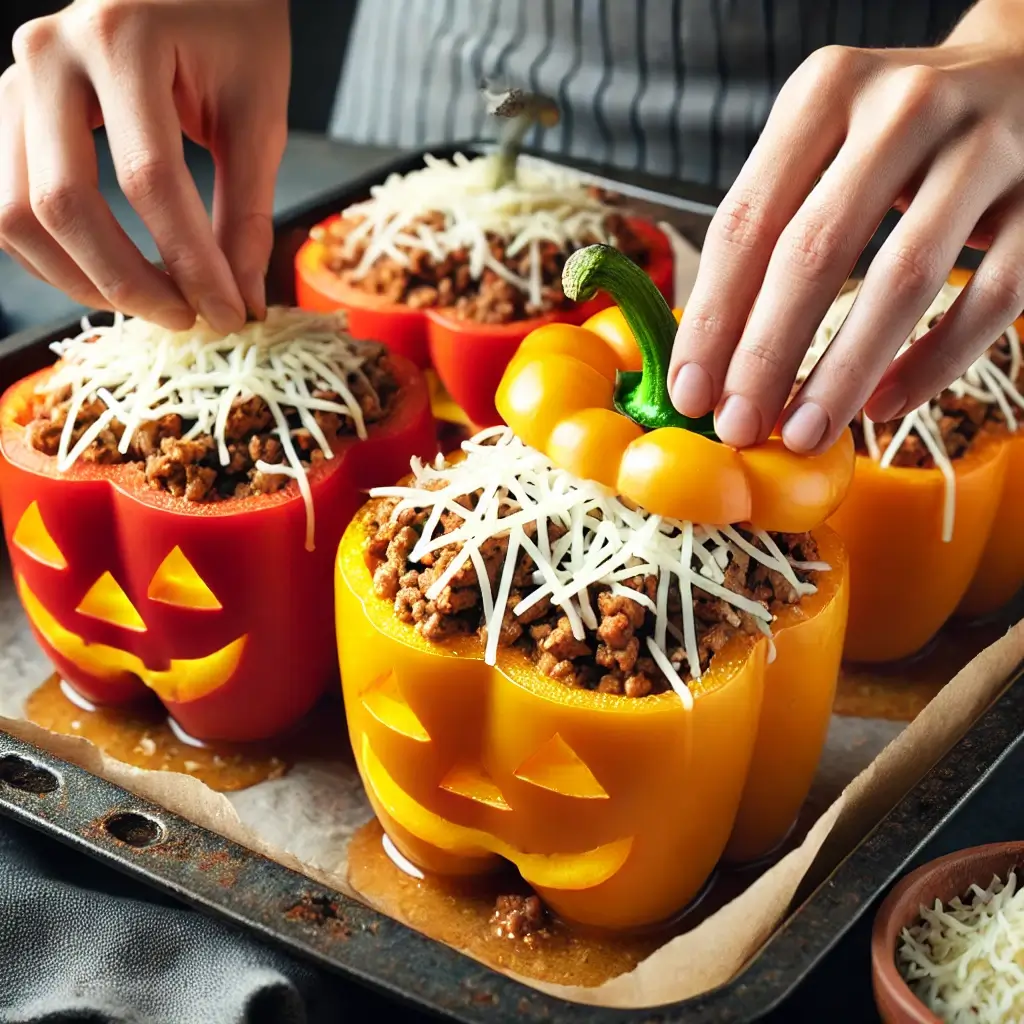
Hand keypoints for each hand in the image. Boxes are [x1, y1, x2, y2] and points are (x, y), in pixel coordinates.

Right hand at [0, 0, 289, 333]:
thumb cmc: (232, 31)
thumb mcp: (257, 115)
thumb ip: (247, 211)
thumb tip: (241, 300)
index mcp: (121, 39)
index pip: (149, 179)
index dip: (190, 262)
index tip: (228, 314)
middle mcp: (49, 54)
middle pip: (64, 202)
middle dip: (127, 282)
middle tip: (186, 320)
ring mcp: (16, 80)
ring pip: (17, 212)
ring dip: (83, 280)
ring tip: (154, 305)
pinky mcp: (10, 110)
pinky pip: (10, 205)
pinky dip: (57, 258)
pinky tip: (112, 278)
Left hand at [668, 12, 1023, 453]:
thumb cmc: (893, 134)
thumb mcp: (822, 141)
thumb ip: (770, 226)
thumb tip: (712, 357)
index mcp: (825, 92)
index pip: (747, 222)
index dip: (712, 318)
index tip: (690, 395)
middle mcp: (904, 107)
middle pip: (815, 252)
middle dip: (766, 355)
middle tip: (738, 427)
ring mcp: (985, 149)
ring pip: (904, 279)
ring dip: (844, 370)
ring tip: (804, 433)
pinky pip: (990, 298)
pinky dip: (933, 362)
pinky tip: (882, 406)